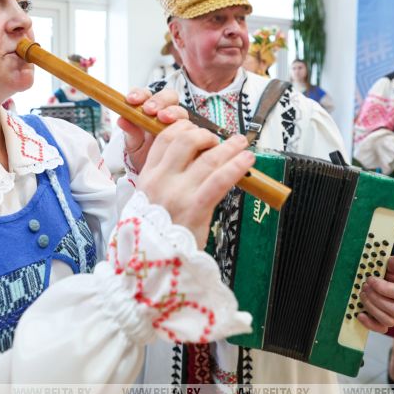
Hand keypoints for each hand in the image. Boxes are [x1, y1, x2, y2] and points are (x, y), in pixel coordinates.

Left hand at [118, 87, 187, 172]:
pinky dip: (188, 129)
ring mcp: (180, 124)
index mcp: (149, 111)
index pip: (146, 95)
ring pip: (181, 111)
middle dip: (159, 100)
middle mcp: (166, 114)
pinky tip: (182, 133)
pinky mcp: (191, 135)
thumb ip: (130, 132)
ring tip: (164, 119)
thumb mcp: (134, 146)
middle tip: (150, 110)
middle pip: (168, 97)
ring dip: (173, 112)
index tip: (131, 100)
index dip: (140, 94)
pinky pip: (193, 129)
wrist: (157, 175)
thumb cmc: (144, 156)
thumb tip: (121, 119)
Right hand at [137, 122, 254, 247]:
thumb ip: (164, 180)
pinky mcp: (195, 208)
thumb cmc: (155, 236)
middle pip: (185, 140)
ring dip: (229, 147)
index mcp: (147, 177)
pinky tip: (247, 161)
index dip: (185, 128)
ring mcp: (178, 193)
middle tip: (218, 139)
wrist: (153, 265)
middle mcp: (161, 181)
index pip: (165, 138)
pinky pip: (219, 180)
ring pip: (207, 158)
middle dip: (206, 135)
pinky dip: (236, 166)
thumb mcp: (147, 202)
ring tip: (241, 144)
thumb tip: (192, 162)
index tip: (198, 132)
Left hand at [357, 255, 393, 333]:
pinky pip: (381, 329)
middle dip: (375, 298)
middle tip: (364, 286)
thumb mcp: (393, 267)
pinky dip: (369, 323)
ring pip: (387, 320)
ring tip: (362, 294)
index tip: (371, 279)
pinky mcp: (386, 323)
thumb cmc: (390, 275)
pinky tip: (360, 314)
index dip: (383, 288)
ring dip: (371, 307)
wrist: (385, 283)